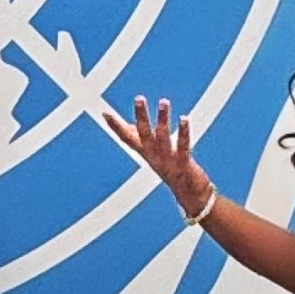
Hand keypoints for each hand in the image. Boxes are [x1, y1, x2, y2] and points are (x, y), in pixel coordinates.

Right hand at [105, 96, 212, 214]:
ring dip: (162, 119)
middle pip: (144, 134)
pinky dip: (183, 133)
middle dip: (141, 116)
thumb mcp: (153, 153)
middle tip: (138, 98)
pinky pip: (183, 146)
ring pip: (162, 137)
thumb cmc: (171, 170)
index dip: (115, 126)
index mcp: (145, 152)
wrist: (189, 196)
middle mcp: (153, 155)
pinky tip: (184, 118)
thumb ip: (141, 138)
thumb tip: (132, 124)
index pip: (126, 138)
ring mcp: (168, 160)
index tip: (104, 112)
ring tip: (163, 101)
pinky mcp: (183, 163)